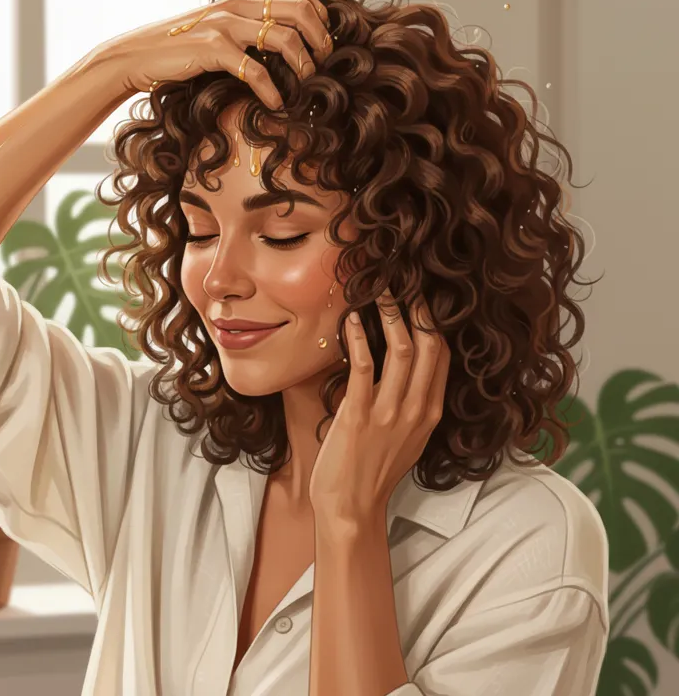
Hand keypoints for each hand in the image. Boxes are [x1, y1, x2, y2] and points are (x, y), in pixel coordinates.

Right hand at [90, 0, 332, 109]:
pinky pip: (254, 70)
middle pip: (300, 11)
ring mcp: (225, 26)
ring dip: (303, 64)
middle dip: (320, 39)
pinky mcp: (212, 50)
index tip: (324, 41)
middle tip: (323, 65)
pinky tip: (275, 104)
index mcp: (243, 1)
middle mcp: (238, 7)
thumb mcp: (217, 32)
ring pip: (283, 37)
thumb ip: (245, 31)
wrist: (139, 56)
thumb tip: (279, 47)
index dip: (319, 14)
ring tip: (306, 85)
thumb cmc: (180, 50)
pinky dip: (271, 90)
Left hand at [308, 289, 450, 524]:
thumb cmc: (373, 472)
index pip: (442, 357)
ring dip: (392, 316)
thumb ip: (412, 406)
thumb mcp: (407, 438)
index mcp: (430, 413)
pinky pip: (365, 368)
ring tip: (382, 293)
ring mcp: (390, 413)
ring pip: (403, 351)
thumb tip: (405, 371)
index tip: (423, 299)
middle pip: (430, 347)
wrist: (351, 508)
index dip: (434, 324)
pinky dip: (360, 339)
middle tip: (406, 284)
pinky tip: (352, 320)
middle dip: (420, 311)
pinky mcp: (360, 416)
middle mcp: (416, 410)